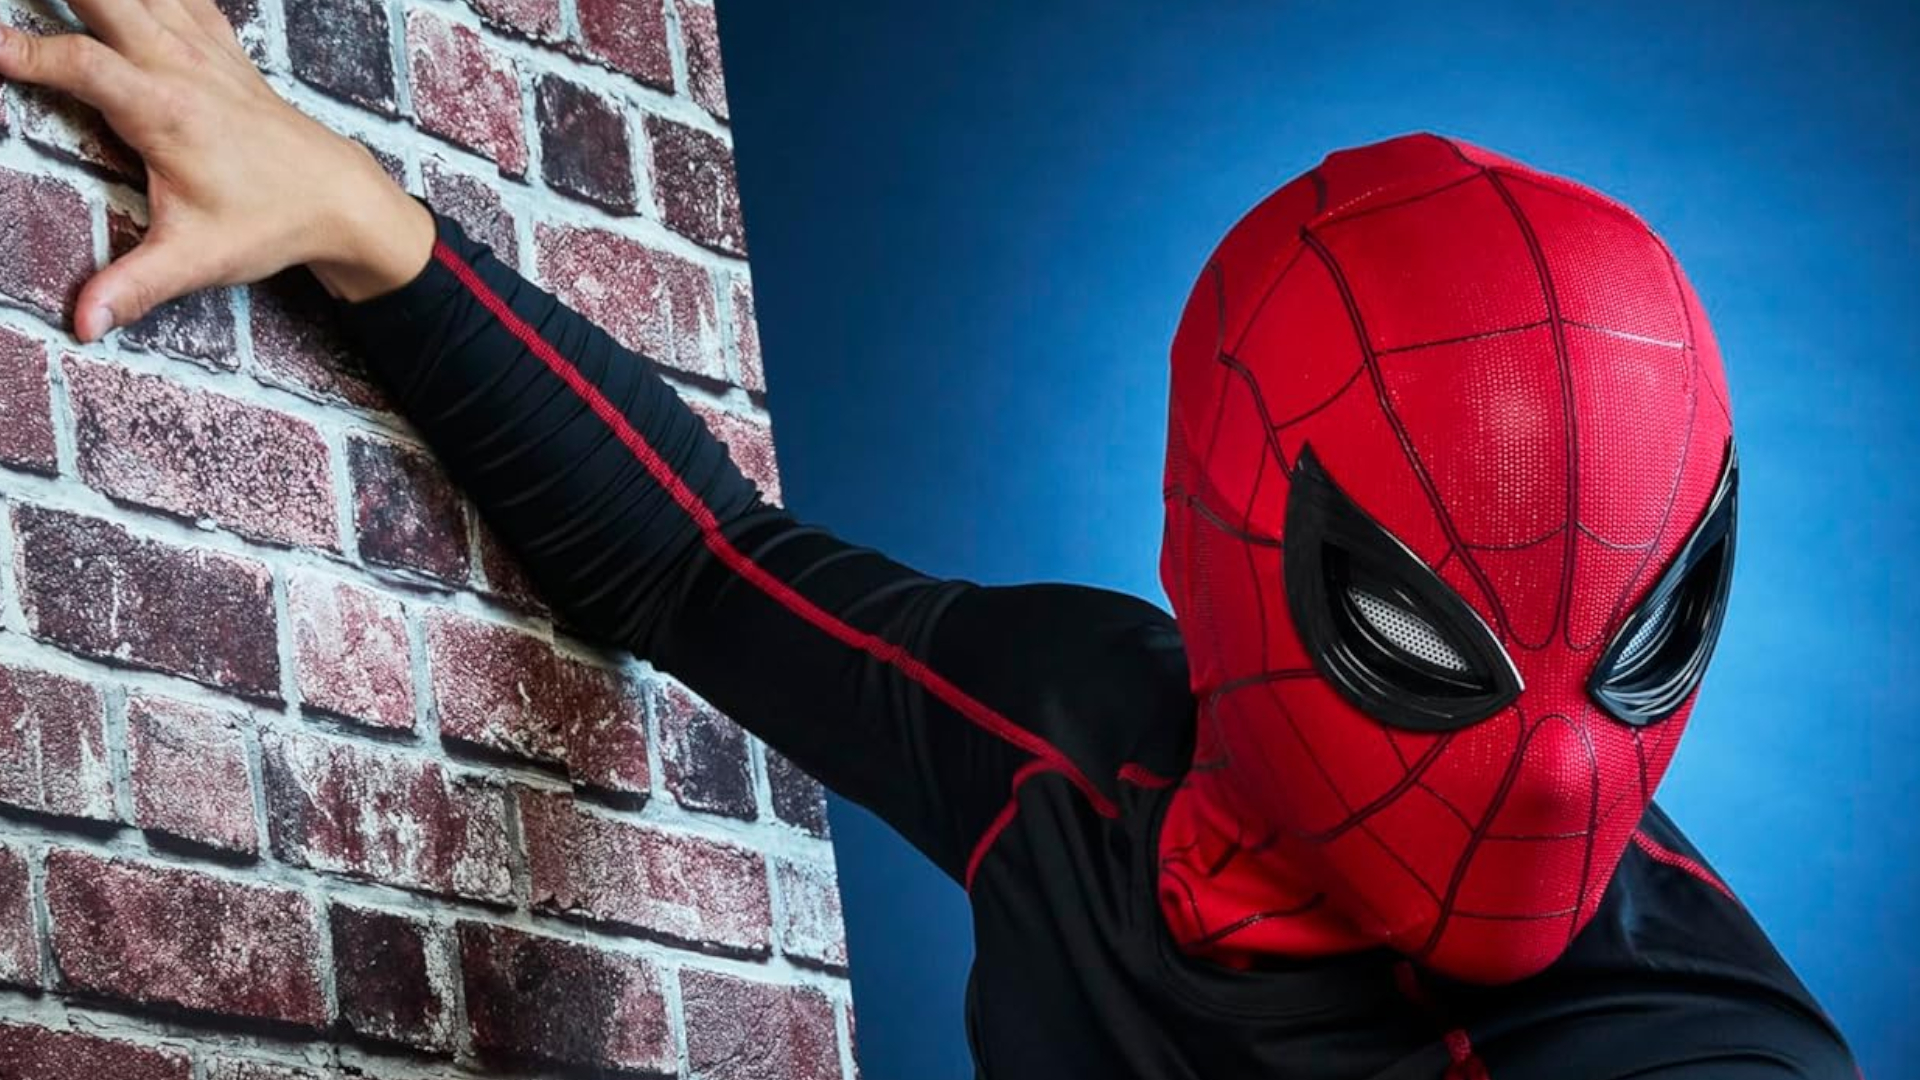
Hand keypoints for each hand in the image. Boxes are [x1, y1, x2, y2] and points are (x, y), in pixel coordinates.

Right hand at [0, 0, 435, 341]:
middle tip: (16, 2)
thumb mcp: (199, 260)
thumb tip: (85, 323)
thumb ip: (136, 286)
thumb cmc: (271, 223)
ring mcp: (203, 50)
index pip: (79, 64)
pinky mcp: (220, 49)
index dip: (24, 51)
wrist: (341, 199)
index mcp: (165, 110)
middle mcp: (181, 65)